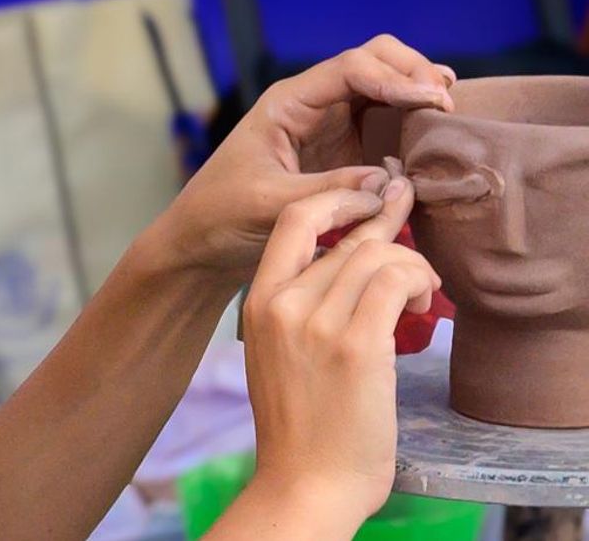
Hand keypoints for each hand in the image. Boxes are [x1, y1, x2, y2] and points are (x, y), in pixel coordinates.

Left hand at [157, 34, 454, 275]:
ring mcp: (330, 128)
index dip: (395, 78)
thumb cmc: (221, 216)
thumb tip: (387, 181)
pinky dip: (411, 128)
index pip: (351, 68)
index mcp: (289, 104)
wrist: (202, 244)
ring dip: (418, 94)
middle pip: (375, 62)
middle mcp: (313, 106)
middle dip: (413, 72)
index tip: (431, 100)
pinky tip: (434, 143)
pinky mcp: (343, 155)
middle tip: (446, 103)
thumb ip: (326, 191)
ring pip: (385, 90)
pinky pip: (385, 128)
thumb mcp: (270, 204)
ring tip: (450, 115)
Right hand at [242, 173, 438, 531]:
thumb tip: (350, 262)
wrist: (305, 483)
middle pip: (348, 238)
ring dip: (412, 265)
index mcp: (258, 303)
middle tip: (415, 221)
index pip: (293, 219)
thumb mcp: (278, 353)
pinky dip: (419, 282)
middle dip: (390, 228)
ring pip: (378, 254)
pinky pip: (396, 281)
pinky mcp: (357, 345)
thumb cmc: (299, 426)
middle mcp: (282, 304)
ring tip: (421, 295)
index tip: (369, 197)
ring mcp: (318, 323)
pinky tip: (422, 304)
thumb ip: (300, 306)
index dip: (337, 198)